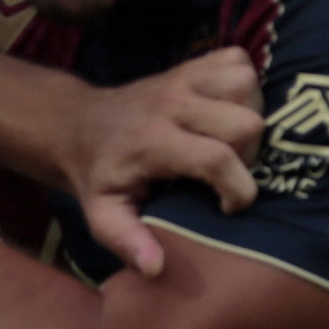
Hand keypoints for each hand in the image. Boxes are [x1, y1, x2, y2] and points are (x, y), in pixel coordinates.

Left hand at [55, 49, 262, 277]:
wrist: (78, 126)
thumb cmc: (98, 175)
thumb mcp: (102, 214)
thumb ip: (127, 240)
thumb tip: (156, 268)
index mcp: (153, 142)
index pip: (217, 157)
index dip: (237, 188)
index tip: (227, 207)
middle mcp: (172, 104)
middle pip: (245, 121)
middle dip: (249, 155)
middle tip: (225, 173)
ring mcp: (183, 78)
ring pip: (247, 84)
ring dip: (249, 114)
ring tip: (227, 141)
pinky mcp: (192, 63)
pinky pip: (238, 59)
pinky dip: (243, 83)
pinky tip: (225, 110)